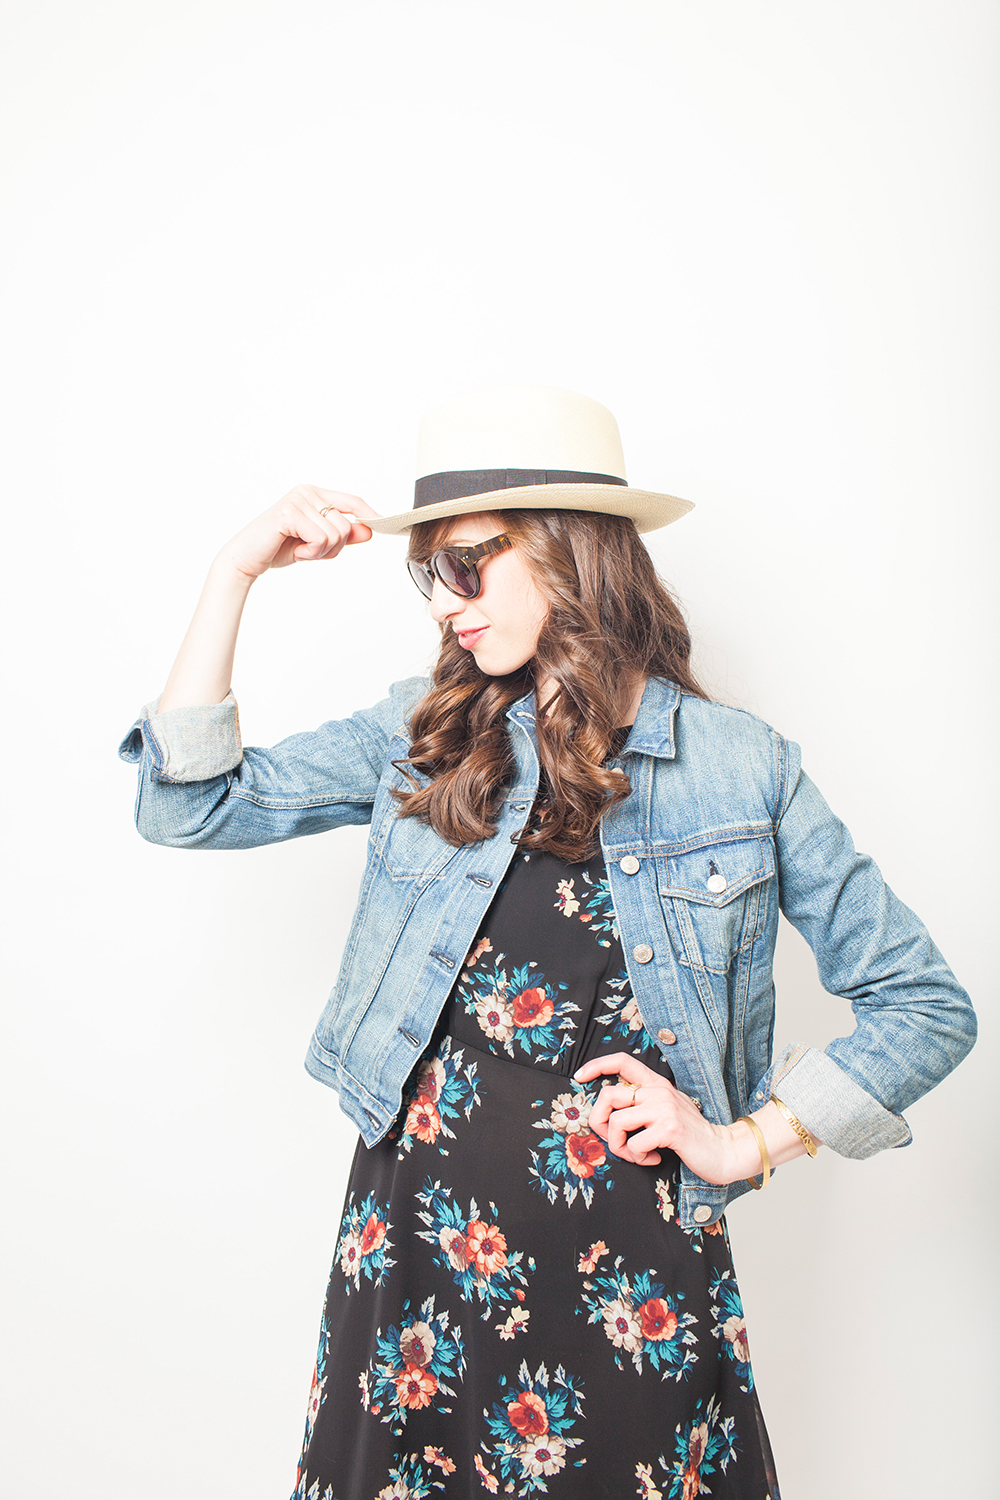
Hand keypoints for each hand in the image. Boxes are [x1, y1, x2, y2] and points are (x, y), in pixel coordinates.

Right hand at [217, 486, 379, 580]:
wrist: (246, 558)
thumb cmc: (278, 548)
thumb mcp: (317, 543)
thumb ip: (342, 536)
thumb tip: (369, 530)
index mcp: (314, 494)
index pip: (352, 501)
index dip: (370, 514)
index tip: (384, 524)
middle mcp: (307, 492)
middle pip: (347, 525)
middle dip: (334, 548)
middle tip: (311, 551)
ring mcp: (298, 500)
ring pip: (336, 534)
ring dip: (321, 552)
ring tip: (300, 550)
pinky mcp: (289, 513)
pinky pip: (321, 539)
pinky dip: (312, 553)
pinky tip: (295, 551)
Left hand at [574, 1052, 759, 1183]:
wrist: (723, 1150)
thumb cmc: (690, 1135)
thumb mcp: (666, 1110)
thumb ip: (643, 1104)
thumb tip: (609, 1112)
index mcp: (656, 1083)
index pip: (622, 1061)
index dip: (596, 1065)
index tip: (579, 1077)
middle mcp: (658, 1091)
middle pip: (607, 1096)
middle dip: (600, 1123)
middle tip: (615, 1140)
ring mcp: (664, 1108)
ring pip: (616, 1123)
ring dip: (619, 1147)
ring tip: (637, 1154)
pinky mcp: (670, 1129)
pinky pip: (633, 1144)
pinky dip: (638, 1159)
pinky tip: (654, 1160)